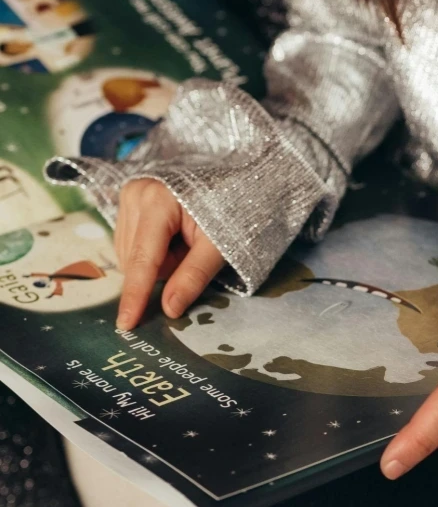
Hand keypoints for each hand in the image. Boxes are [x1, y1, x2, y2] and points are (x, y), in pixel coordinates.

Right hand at [115, 179, 223, 329]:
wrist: (242, 182)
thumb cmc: (235, 211)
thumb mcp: (219, 246)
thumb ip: (193, 276)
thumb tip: (169, 309)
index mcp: (158, 201)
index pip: (143, 259)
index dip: (136, 295)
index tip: (126, 324)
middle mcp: (136, 194)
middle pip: (135, 258)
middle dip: (164, 268)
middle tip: (193, 253)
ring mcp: (130, 194)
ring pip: (130, 254)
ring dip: (159, 261)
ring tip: (187, 243)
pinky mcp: (131, 200)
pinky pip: (133, 243)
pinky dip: (155, 251)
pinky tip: (176, 239)